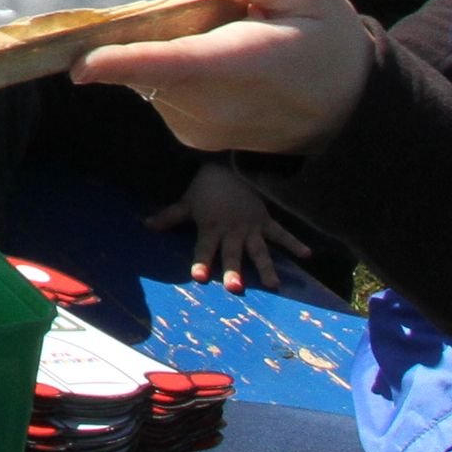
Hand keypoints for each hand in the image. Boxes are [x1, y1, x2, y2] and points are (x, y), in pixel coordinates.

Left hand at [72, 0, 376, 157]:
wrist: (347, 112)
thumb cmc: (326, 39)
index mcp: (249, 62)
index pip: (179, 65)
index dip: (126, 63)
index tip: (82, 63)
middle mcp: (217, 105)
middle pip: (151, 62)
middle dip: (150, 29)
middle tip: (209, 14)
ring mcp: (202, 127)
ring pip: (151, 74)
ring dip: (166, 48)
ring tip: (223, 40)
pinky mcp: (191, 136)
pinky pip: (160, 89)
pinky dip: (172, 70)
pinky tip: (216, 63)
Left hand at [148, 161, 308, 294]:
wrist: (230, 163)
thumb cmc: (206, 187)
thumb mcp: (186, 202)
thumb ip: (168, 217)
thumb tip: (144, 225)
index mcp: (211, 228)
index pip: (203, 249)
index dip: (201, 262)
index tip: (199, 277)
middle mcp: (232, 232)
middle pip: (233, 254)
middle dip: (234, 271)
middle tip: (235, 288)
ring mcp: (251, 227)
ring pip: (259, 250)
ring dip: (265, 267)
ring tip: (273, 285)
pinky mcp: (265, 220)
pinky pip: (281, 233)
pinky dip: (294, 243)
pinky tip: (307, 254)